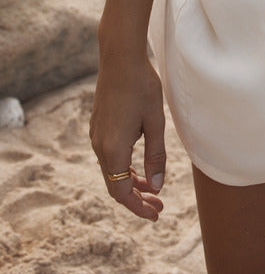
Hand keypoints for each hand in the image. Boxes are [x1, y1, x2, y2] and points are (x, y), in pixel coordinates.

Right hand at [90, 51, 166, 220]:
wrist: (120, 58)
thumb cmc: (142, 86)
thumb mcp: (155, 122)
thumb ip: (156, 155)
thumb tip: (156, 186)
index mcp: (114, 149)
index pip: (122, 192)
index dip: (138, 207)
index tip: (156, 214)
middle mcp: (100, 146)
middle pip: (115, 185)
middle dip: (137, 199)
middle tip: (159, 205)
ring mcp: (96, 136)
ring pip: (112, 171)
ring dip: (130, 183)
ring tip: (152, 188)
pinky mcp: (98, 127)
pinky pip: (109, 157)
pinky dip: (124, 168)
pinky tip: (139, 165)